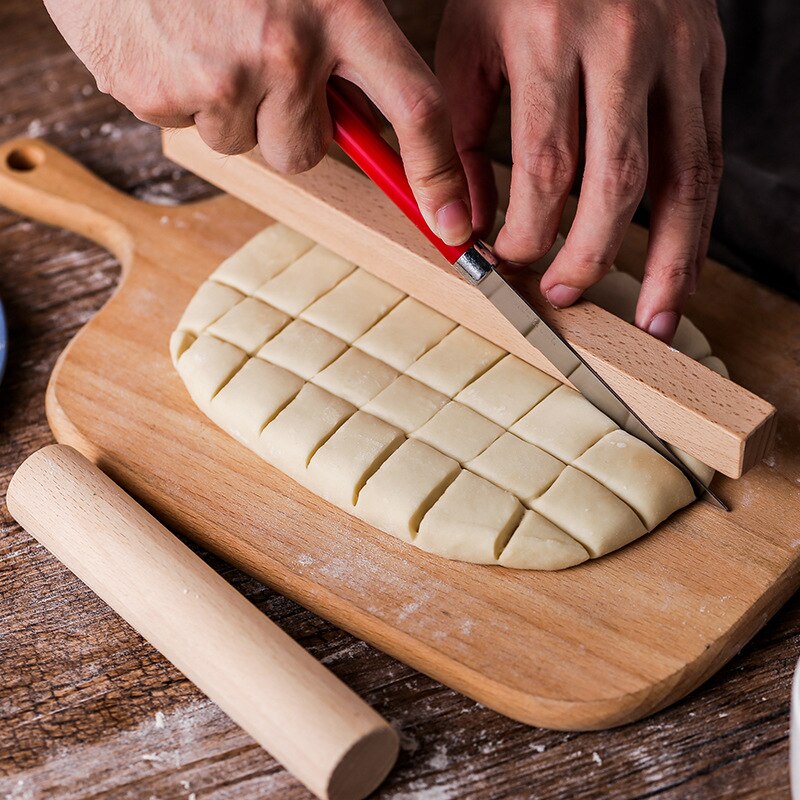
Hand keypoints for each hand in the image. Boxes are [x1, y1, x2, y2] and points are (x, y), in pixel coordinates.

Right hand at [44, 0, 471, 245]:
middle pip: (304, 152)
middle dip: (287, 126)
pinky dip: (179, 95)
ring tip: (207, 36)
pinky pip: (186, 127)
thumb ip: (351, 42)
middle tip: (262, 65)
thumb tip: (370, 126)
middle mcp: (285, 48)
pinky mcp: (154, 93)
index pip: (416, 110)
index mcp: (342, 8)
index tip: (453, 225)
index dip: (438, 176)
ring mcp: (217, 76)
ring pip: (242, 143)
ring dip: (231, 107)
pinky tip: (171, 39)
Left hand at [436, 0, 725, 341]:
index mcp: (552, 36)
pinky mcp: (709, 63)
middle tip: (562, 294)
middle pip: (618, 181)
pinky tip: (684, 265)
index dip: (528, 232)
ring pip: (683, 178)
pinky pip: (709, 157)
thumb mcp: (469, 42)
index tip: (507, 261)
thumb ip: (459, 136)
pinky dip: (699, 222)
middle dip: (590, 256)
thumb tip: (466, 225)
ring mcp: (679, 53)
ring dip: (671, 262)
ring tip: (653, 320)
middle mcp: (625, 45)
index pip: (546, 165)